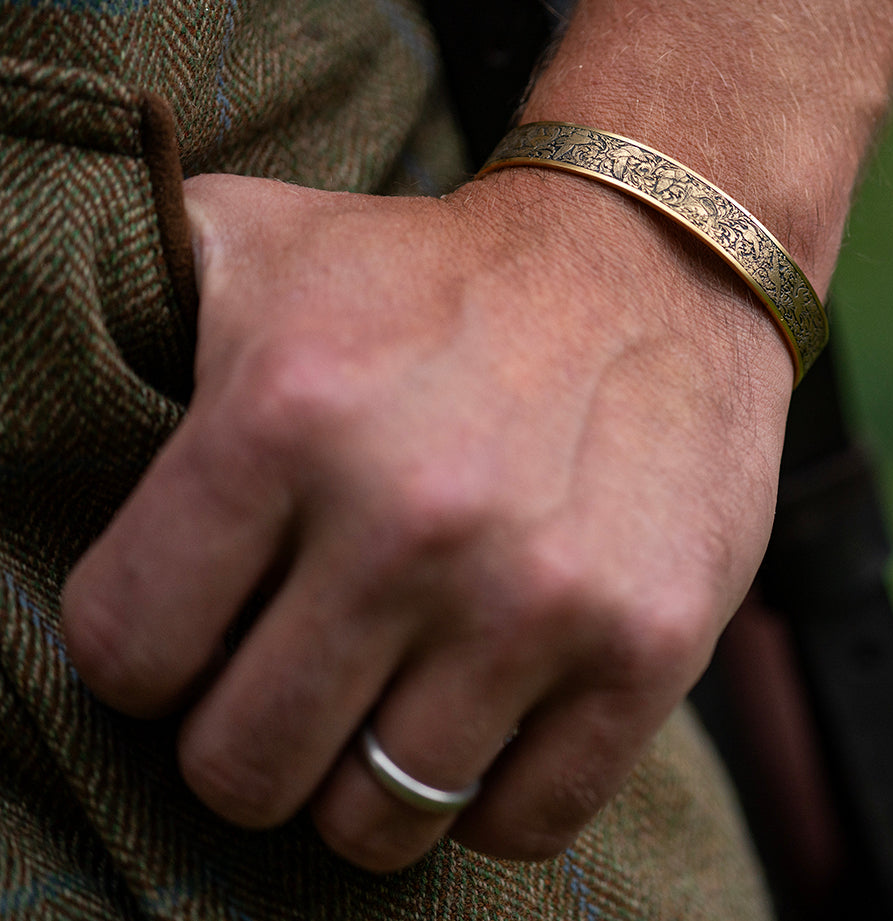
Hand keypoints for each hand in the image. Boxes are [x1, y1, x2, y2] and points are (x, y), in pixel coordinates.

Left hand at [61, 168, 793, 870]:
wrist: (655, 263)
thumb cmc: (440, 277)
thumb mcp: (266, 244)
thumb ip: (131, 314)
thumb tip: (29, 400)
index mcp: (285, 416)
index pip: (130, 655)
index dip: (148, 660)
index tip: (200, 633)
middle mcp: (412, 519)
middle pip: (244, 765)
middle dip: (249, 739)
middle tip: (295, 679)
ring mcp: (541, 596)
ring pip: (381, 818)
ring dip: (367, 780)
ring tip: (389, 701)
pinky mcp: (649, 645)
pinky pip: (523, 823)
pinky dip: (489, 798)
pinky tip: (487, 717)